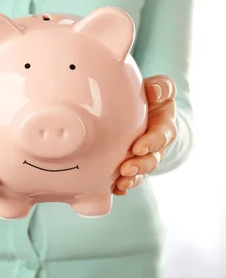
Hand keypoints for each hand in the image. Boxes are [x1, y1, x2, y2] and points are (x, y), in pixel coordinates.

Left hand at [114, 75, 177, 195]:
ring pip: (141, 172)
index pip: (161, 136)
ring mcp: (144, 157)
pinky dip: (123, 185)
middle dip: (140, 166)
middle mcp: (155, 145)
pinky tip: (116, 190)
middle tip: (126, 169)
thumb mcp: (159, 88)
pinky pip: (129, 178)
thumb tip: (154, 91)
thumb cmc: (150, 97)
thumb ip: (160, 87)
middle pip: (151, 159)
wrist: (143, 110)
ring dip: (132, 178)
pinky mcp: (131, 163)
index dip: (151, 143)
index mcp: (162, 126)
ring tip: (121, 183)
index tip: (138, 148)